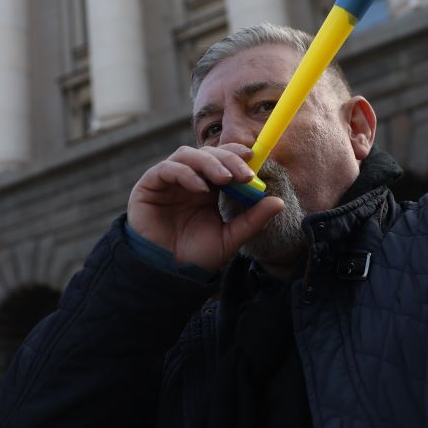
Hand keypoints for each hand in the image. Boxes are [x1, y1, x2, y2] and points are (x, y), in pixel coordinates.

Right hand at [127, 143, 283, 269]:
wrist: (167, 274)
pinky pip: (166, 169)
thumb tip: (278, 202)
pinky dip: (185, 173)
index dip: (236, 154)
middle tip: (244, 173)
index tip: (254, 157)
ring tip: (225, 178)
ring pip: (187, 155)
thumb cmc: (195, 256)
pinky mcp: (149, 186)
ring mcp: (167, 181)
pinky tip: (200, 188)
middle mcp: (187, 180)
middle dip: (227, 158)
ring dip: (209, 162)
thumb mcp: (230, 238)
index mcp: (207, 188)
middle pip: (207, 153)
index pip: (222, 160)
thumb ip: (252, 220)